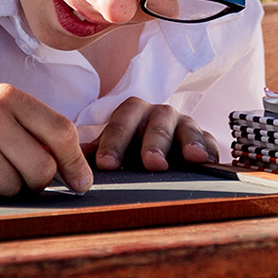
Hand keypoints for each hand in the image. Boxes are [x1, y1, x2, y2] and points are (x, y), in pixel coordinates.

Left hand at [89, 97, 218, 171]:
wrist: (161, 148)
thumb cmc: (130, 148)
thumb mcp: (112, 148)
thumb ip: (94, 152)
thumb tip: (67, 162)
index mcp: (132, 114)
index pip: (122, 122)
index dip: (114, 142)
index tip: (106, 164)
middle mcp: (159, 114)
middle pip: (156, 123)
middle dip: (154, 143)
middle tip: (152, 163)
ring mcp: (184, 125)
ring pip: (186, 128)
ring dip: (188, 142)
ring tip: (191, 158)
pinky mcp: (205, 139)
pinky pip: (209, 141)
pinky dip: (210, 150)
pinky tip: (210, 161)